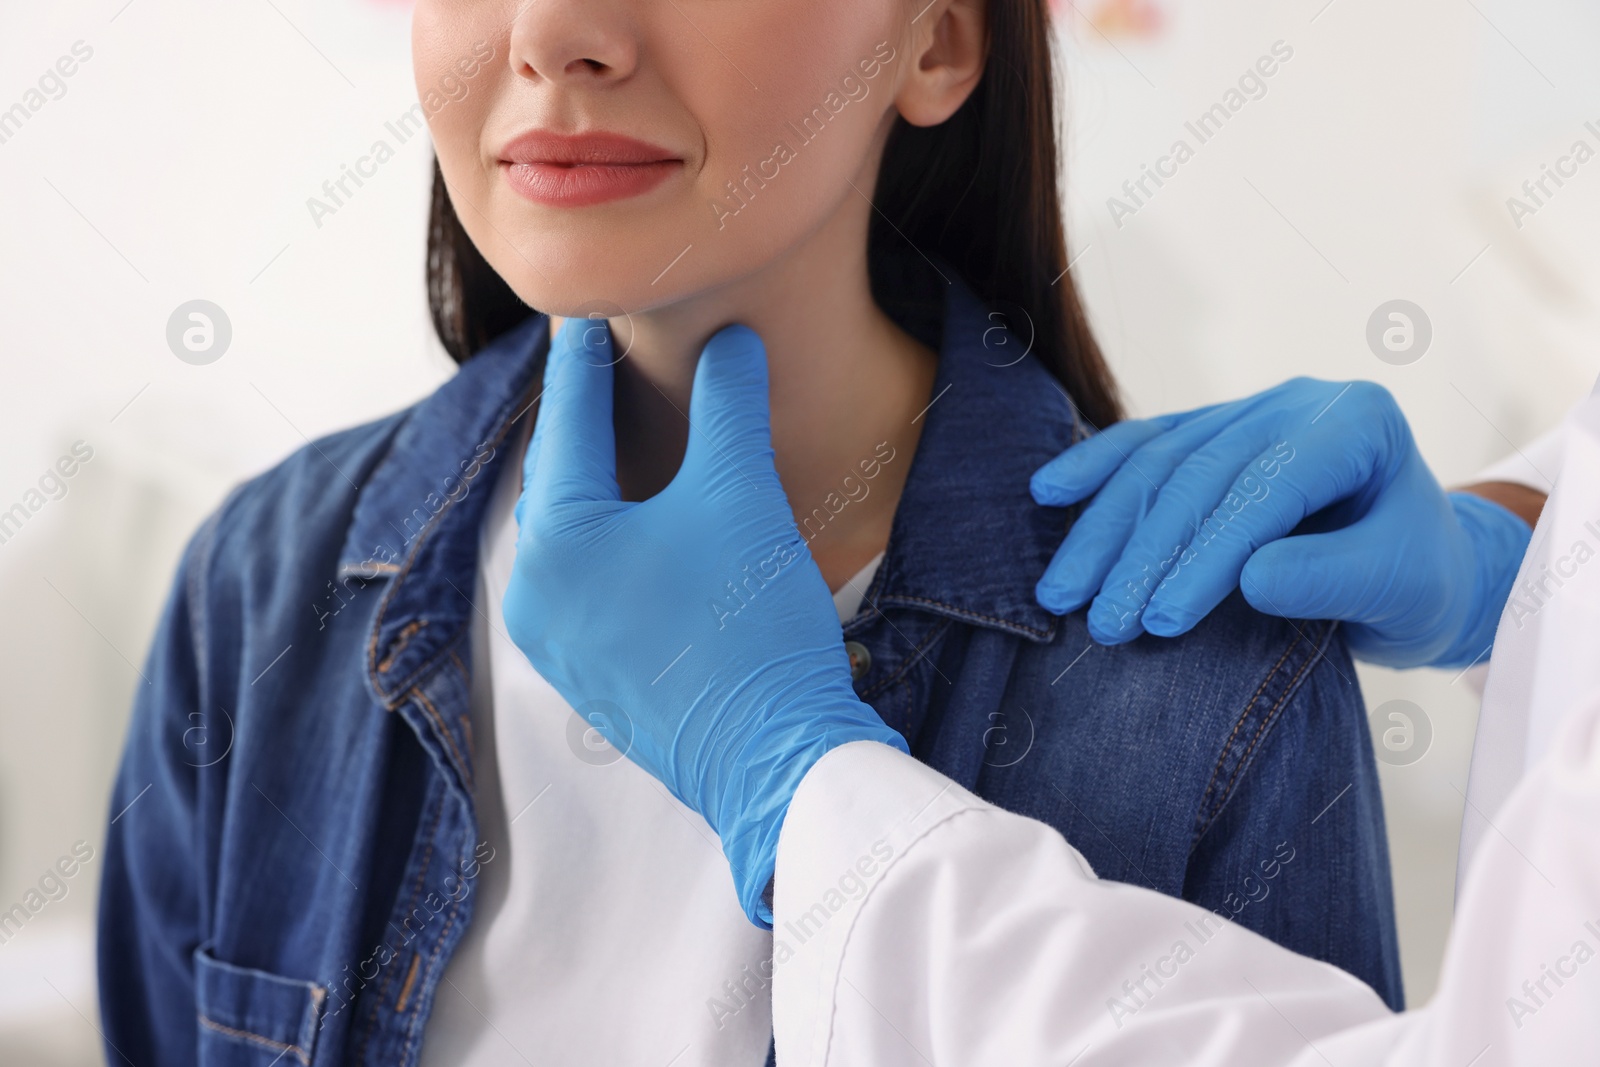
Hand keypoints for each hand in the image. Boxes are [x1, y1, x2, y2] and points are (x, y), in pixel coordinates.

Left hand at [502, 319, 906, 925]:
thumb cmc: (752, 626)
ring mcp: (558, 644)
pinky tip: (649, 523)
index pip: (570, 420)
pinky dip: (612, 539)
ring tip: (630, 435)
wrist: (777, 761)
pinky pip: (588, 583)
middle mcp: (536, 593)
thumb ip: (728, 405)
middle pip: (562, 477)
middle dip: (585, 418)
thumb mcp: (741, 497)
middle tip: (606, 362)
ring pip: (574, 534)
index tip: (591, 311)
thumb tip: (730, 340)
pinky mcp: (591, 677)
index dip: (586, 357)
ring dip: (600, 482)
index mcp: (557, 541)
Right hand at [1030, 378, 1532, 668]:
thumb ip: (1333, 579)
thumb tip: (1249, 578)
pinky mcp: (1214, 431)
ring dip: (1104, 531)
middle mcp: (1297, 403)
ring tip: (1061, 595)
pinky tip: (1049, 493)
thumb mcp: (1401, 588)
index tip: (1163, 620)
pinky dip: (1095, 473)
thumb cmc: (1420, 582)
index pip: (1266, 488)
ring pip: (1160, 460)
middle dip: (1142, 552)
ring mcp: (1251, 411)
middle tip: (1101, 622)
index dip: (1208, 554)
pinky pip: (1145, 445)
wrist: (1423, 570)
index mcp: (1356, 425)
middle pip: (1200, 472)